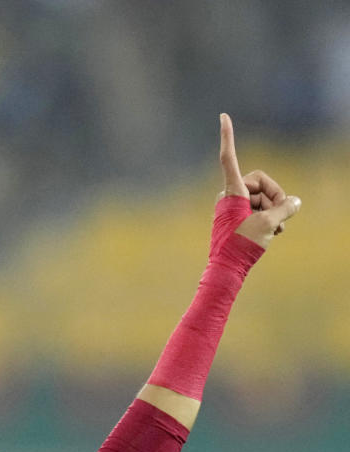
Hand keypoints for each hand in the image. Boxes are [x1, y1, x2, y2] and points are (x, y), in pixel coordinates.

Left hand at [218, 113, 300, 249]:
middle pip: (261, 183)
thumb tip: (294, 201)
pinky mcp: (237, 219)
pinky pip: (258, 210)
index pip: (229, 158)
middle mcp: (229, 196)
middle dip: (274, 197)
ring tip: (275, 229)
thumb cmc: (242, 245)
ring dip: (273, 211)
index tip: (223, 116)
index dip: (228, 137)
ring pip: (262, 199)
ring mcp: (233, 208)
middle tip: (279, 216)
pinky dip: (268, 218)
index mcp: (231, 191)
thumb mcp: (270, 223)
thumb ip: (285, 207)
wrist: (226, 269)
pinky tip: (273, 233)